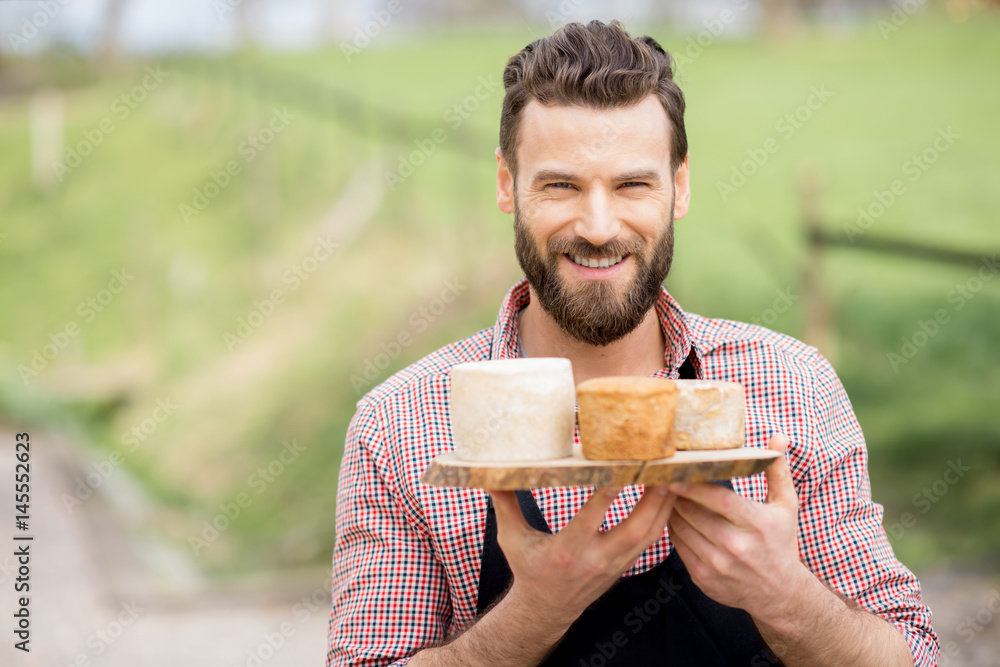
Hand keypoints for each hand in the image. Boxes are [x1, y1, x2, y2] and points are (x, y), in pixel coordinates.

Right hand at [484, 484, 676, 633]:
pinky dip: (664, 516)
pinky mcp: (625, 565)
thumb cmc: (529, 568)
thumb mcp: (511, 538)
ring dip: (665, 505)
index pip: (592, 517)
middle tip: (662, 466)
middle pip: (635, 529)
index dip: (608, 492)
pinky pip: (652, 540)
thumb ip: (504, 505)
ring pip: (650, 534)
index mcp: (567, 550)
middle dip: (652, 498)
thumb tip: (490, 473)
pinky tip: (669, 494)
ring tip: (674, 474)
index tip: (620, 467)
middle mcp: (596, 558)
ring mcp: (615, 564)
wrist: (547, 608)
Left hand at [666, 433, 807, 622]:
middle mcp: (736, 547)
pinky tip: (676, 517)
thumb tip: (778, 437)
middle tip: (666, 478)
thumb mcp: (786, 506)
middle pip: (693, 513)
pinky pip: (677, 547)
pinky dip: (674, 529)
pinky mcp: (703, 578)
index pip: (719, 500)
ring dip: (672, 510)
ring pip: (681, 529)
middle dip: (678, 494)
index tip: (676, 471)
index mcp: (756, 524)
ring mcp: (718, 565)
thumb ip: (777, 470)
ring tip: (669, 495)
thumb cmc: (781, 542)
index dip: (694, 485)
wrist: (779, 593)